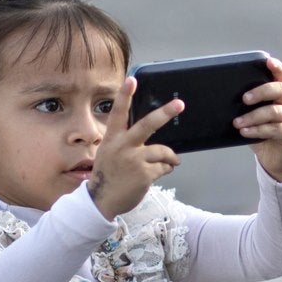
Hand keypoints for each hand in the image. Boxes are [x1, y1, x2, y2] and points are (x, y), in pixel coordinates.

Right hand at [89, 77, 181, 219]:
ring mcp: (134, 160)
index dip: (125, 96)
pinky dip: (166, 169)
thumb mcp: (108, 153)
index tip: (132, 80)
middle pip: (147, 126)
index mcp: (112, 139)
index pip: (118, 113)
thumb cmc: (108, 175)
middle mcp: (123, 147)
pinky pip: (164, 167)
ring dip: (169, 158)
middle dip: (164, 113)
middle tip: (179, 104)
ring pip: (163, 152)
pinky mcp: (145, 174)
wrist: (101, 201)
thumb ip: (124, 141)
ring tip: (169, 162)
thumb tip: (146, 135)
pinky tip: (158, 174)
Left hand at [234, 56, 281, 181]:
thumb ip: (245, 107)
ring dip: (253, 116)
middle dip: (260, 92)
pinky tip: (245, 132)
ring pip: (274, 111)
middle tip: (244, 98)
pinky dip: (257, 130)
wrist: (276, 159)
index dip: (277, 67)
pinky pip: (274, 129)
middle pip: (279, 90)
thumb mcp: (253, 117)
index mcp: (280, 95)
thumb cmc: (262, 132)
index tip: (268, 61)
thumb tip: (219, 98)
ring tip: (237, 122)